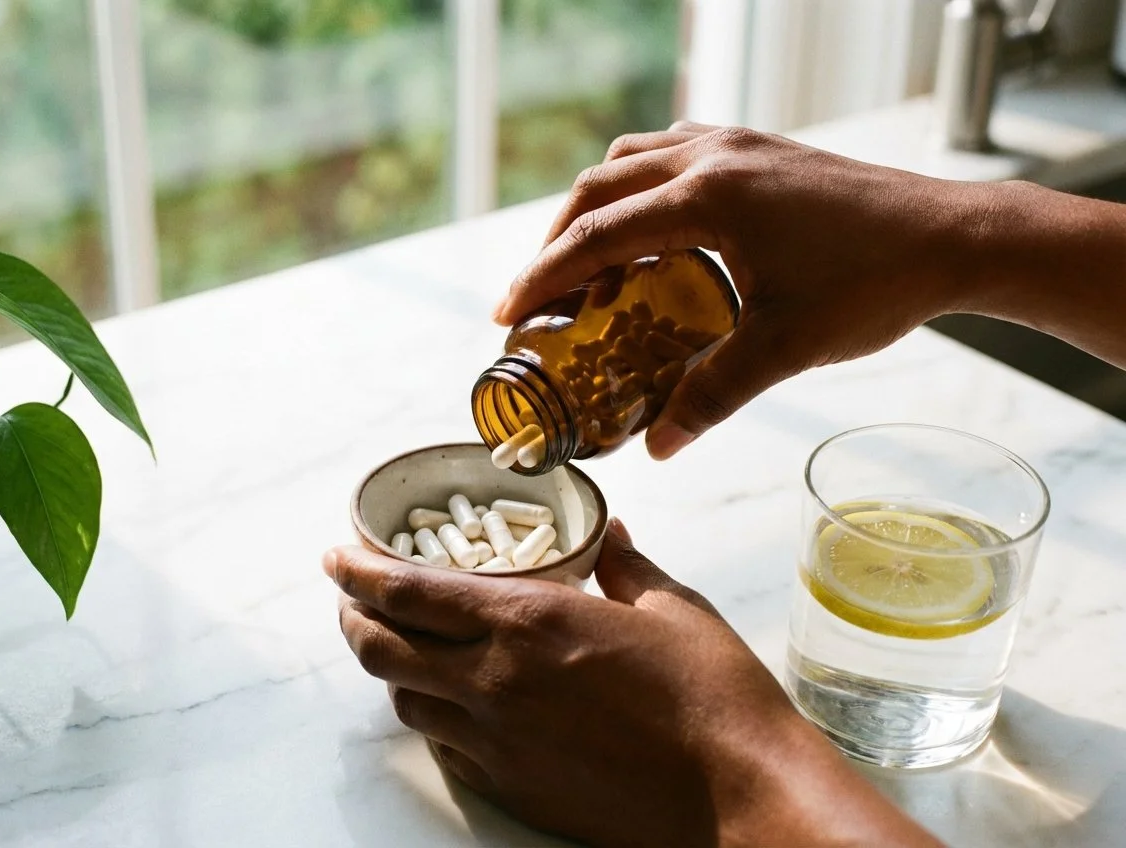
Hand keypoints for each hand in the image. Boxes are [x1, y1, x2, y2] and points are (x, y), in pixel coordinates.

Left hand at [325, 520, 938, 846]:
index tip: (336, 557)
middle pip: (383, 649)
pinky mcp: (512, 787)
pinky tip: (451, 705)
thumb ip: (626, 565)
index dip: (358, 572)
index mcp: (530, 621)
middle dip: (353, 620)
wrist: (737, 796)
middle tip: (351, 601)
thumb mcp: (672, 607)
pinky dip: (432, 718)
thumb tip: (609, 532)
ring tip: (400, 648)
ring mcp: (497, 742)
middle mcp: (495, 681)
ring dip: (390, 669)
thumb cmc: (714, 696)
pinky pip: (443, 748)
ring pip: (405, 701)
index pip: (408, 592)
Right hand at [492, 123, 995, 459]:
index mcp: (708, 198)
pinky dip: (641, 190)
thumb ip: (712, 394)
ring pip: (632, 161)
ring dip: (597, 211)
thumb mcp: (785, 347)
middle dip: (557, 244)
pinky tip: (652, 232)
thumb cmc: (874, 286)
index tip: (508, 315)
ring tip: (588, 268)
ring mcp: (736, 145)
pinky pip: (672, 153)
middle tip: (537, 299)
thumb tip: (656, 445)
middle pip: (598, 189)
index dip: (542, 277)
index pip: (597, 235)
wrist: (952, 237)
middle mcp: (712, 157)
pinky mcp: (758, 150)